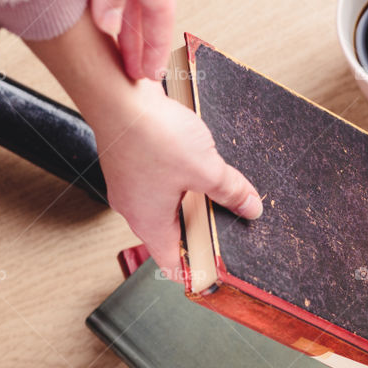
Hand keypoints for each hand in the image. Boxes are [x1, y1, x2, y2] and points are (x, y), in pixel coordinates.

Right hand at [95, 82, 262, 273]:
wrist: (118, 93)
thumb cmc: (150, 133)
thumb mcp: (206, 168)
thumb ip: (231, 191)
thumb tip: (250, 207)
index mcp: (149, 222)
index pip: (172, 264)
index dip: (195, 271)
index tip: (214, 273)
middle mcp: (133, 208)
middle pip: (171, 233)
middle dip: (200, 230)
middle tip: (225, 224)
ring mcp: (128, 184)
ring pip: (165, 203)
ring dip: (190, 199)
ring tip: (214, 187)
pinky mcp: (129, 161)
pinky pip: (157, 180)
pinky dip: (177, 177)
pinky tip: (194, 160)